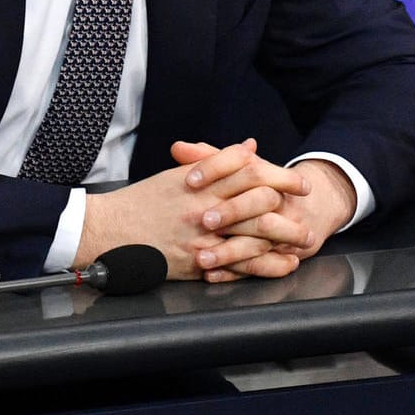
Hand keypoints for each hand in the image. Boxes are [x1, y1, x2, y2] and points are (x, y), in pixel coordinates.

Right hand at [73, 139, 306, 280]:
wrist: (106, 232)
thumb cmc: (141, 201)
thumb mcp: (177, 173)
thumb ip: (216, 161)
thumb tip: (250, 148)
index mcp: (199, 183)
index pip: (249, 172)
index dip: (279, 175)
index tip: (298, 182)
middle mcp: (203, 209)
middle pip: (257, 203)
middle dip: (288, 206)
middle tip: (308, 208)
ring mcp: (200, 238)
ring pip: (252, 236)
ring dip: (283, 237)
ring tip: (304, 238)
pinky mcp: (196, 264)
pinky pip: (237, 266)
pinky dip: (264, 265)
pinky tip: (282, 264)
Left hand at [196, 159, 357, 282]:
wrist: (312, 208)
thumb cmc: (262, 188)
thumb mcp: (241, 169)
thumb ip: (208, 158)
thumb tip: (178, 149)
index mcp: (266, 173)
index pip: (245, 163)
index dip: (216, 168)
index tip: (190, 179)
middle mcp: (279, 199)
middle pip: (260, 199)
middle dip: (232, 210)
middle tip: (204, 220)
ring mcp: (283, 228)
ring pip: (260, 240)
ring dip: (229, 251)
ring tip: (202, 258)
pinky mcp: (283, 254)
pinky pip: (261, 267)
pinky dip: (234, 272)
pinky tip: (211, 275)